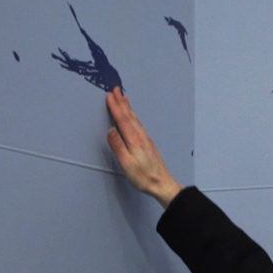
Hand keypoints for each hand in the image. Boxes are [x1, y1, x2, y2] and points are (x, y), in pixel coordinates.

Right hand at [105, 86, 182, 207]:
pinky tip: (133, 116)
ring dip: (128, 107)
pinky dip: (134, 116)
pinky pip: (139, 124)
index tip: (109, 95)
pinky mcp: (148, 143)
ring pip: (135, 119)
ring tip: (124, 97)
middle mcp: (141, 136)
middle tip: (116, 89)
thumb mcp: (127, 164)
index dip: (115, 107)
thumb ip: (118, 146)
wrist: (162, 184)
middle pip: (129, 115)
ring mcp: (146, 139)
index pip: (122, 120)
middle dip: (122, 102)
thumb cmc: (143, 177)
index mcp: (134, 140)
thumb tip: (110, 130)